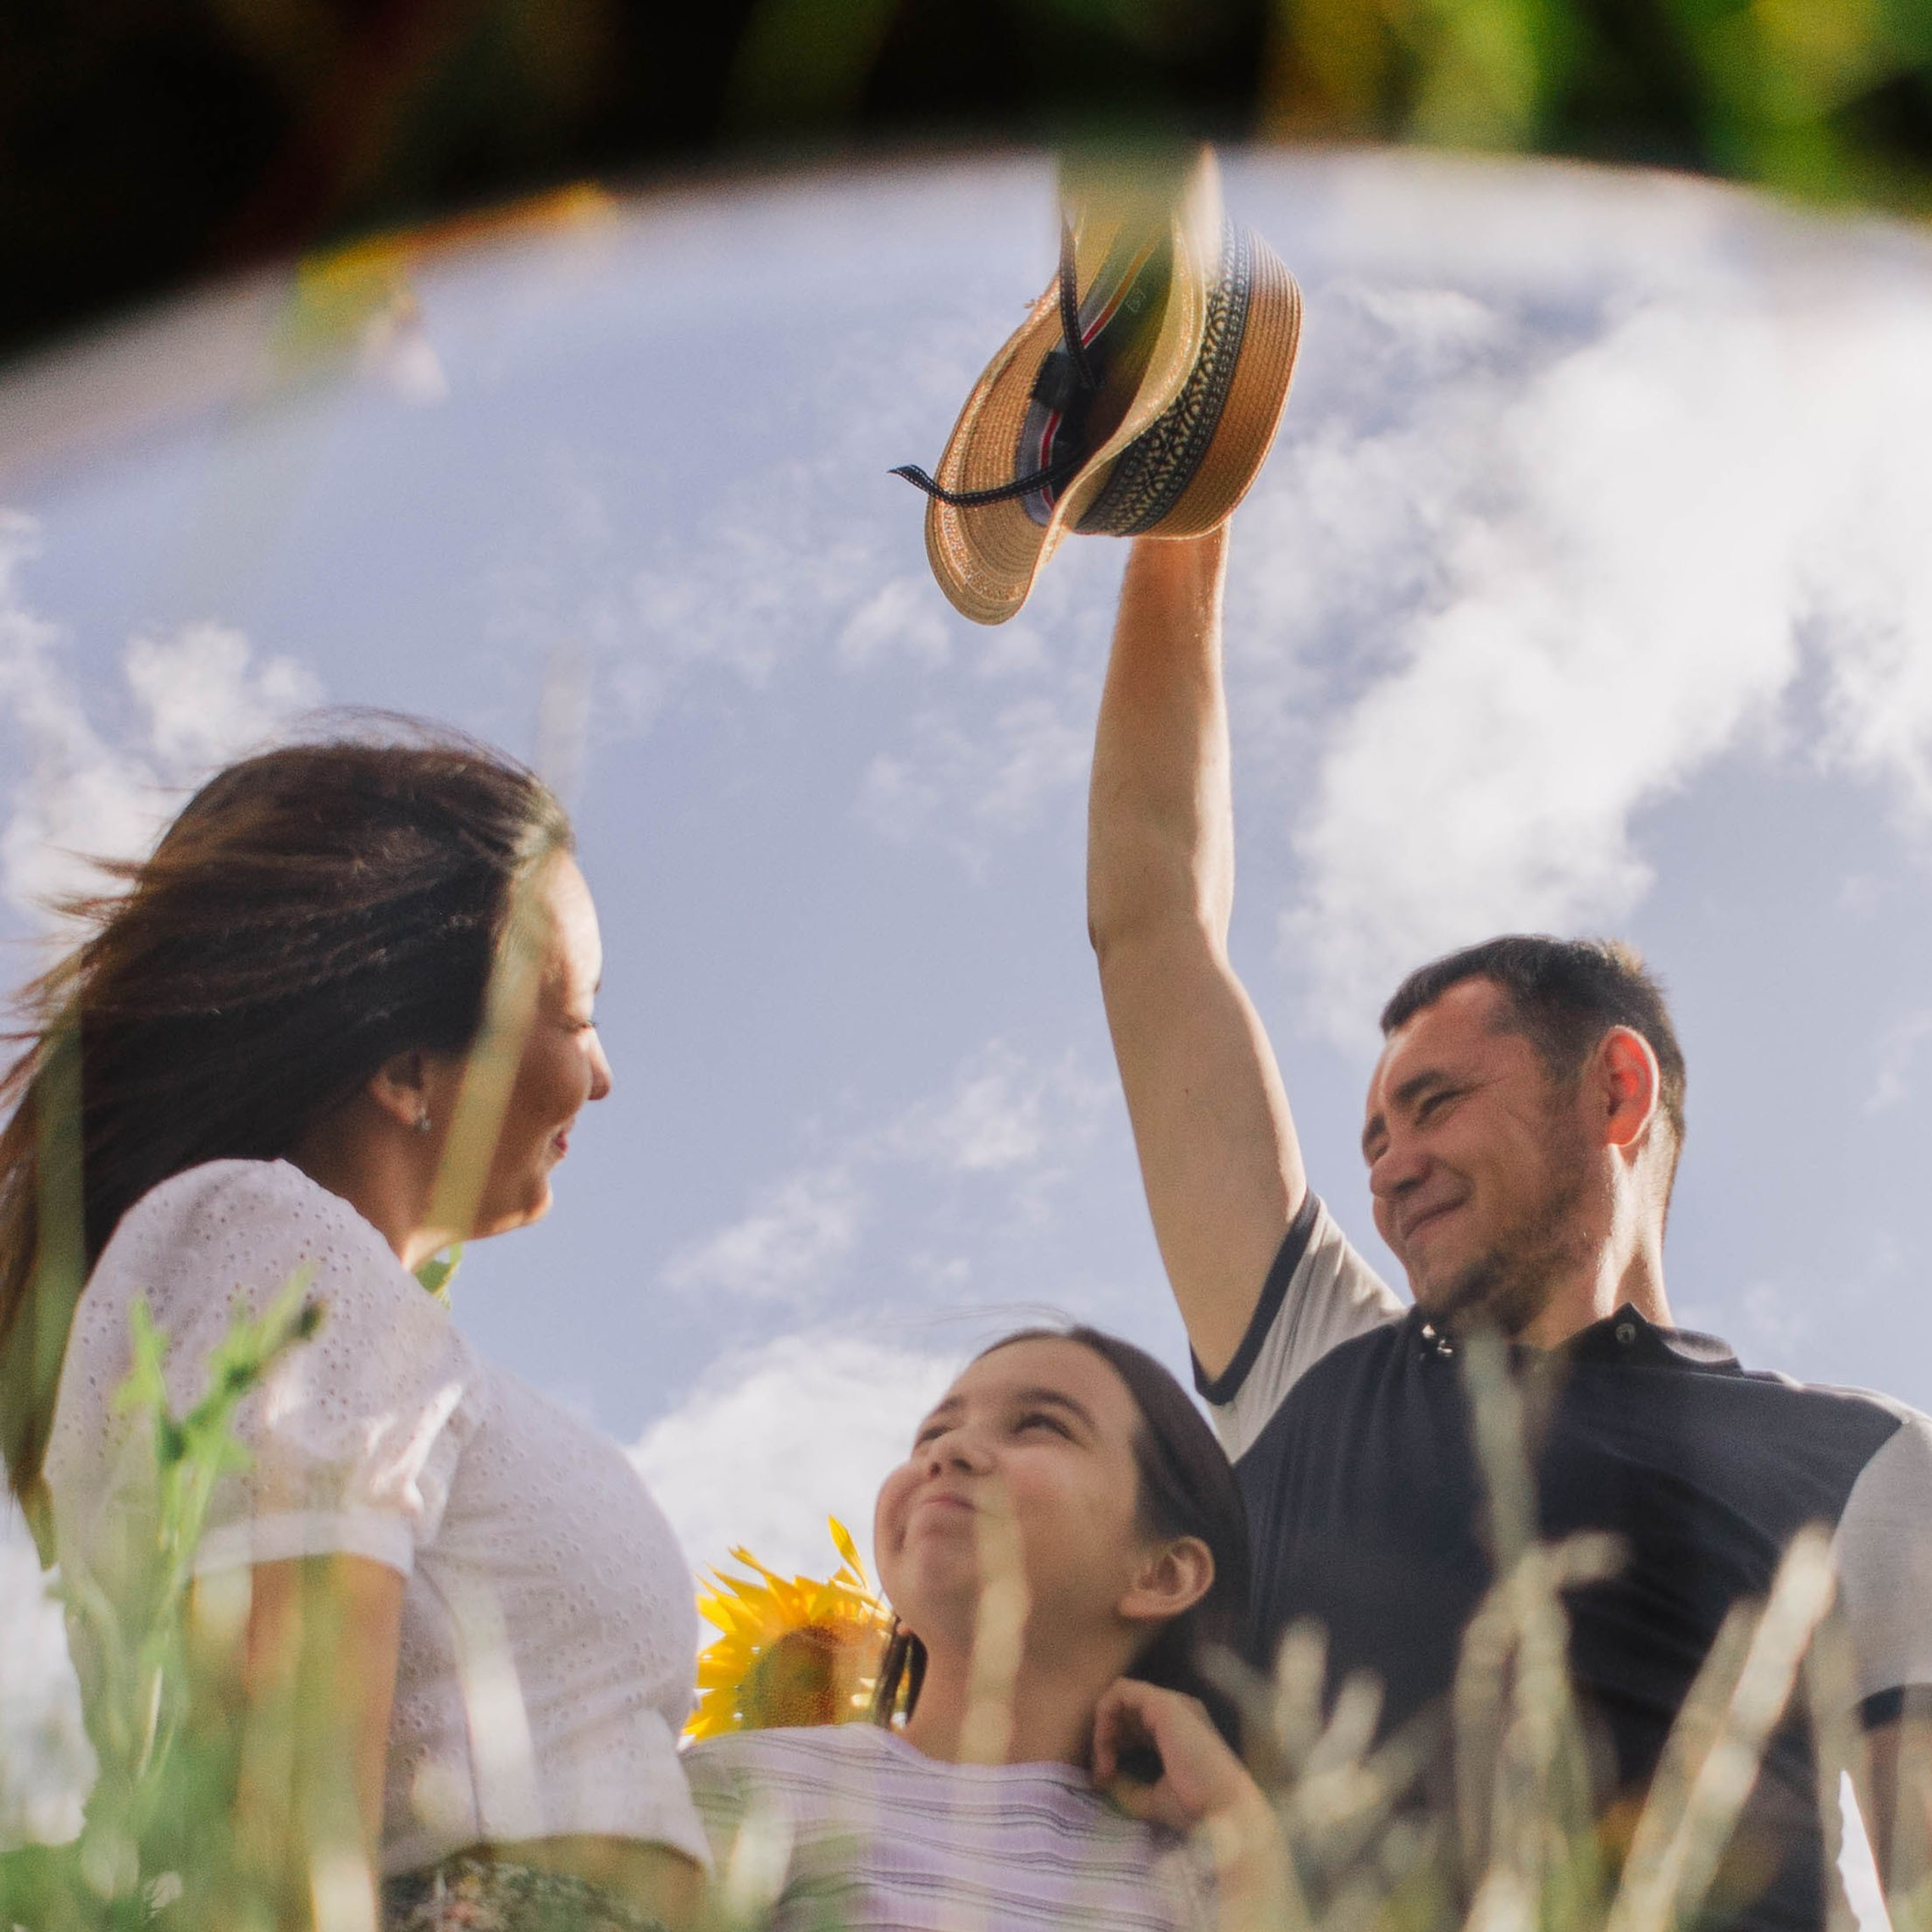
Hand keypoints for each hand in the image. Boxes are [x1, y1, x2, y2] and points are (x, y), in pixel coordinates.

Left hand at [1091, 1678, 1258, 1833]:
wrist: (1223, 1809)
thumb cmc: (1196, 1807)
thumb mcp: (1153, 1798)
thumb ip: (1128, 1787)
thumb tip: (1104, 1778)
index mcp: (1176, 1731)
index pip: (1134, 1726)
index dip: (1113, 1748)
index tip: (1105, 1781)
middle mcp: (1175, 1711)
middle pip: (1125, 1711)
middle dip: (1105, 1740)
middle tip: (1101, 1776)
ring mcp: (1172, 1703)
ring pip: (1119, 1699)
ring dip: (1103, 1730)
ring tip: (1104, 1766)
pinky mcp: (1164, 1703)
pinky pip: (1121, 1692)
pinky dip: (1105, 1715)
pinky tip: (1106, 1746)